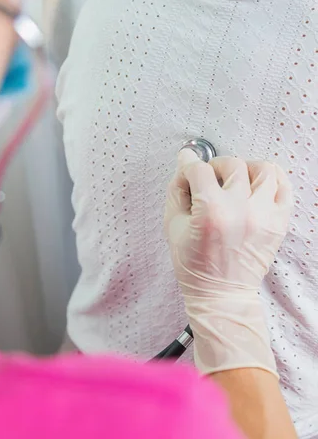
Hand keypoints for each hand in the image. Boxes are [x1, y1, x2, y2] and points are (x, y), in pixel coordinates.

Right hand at [165, 150, 292, 376]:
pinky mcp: (279, 223)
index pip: (200, 170)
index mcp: (211, 212)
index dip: (189, 164)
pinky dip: (272, 179)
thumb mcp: (172, 226)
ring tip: (236, 180)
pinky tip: (257, 184)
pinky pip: (284, 187)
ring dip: (246, 169)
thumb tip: (185, 163)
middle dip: (216, 167)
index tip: (187, 166)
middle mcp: (241, 210)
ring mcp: (264, 215)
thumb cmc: (195, 265)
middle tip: (210, 179)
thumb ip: (176, 189)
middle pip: (231, 164)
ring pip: (263, 169)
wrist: (222, 294)